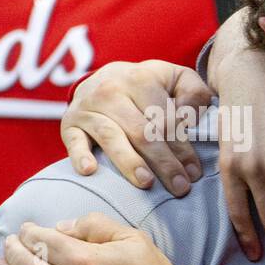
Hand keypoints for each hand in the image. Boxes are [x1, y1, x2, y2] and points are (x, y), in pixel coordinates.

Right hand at [61, 59, 210, 196]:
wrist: (105, 77)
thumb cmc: (150, 85)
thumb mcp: (176, 79)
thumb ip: (194, 92)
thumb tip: (193, 117)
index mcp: (141, 80)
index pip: (165, 120)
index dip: (182, 148)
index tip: (194, 172)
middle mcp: (111, 92)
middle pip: (141, 132)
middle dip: (163, 162)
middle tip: (180, 187)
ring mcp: (88, 108)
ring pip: (112, 137)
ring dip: (130, 162)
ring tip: (146, 183)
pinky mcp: (69, 123)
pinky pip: (73, 140)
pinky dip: (80, 155)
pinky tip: (90, 171)